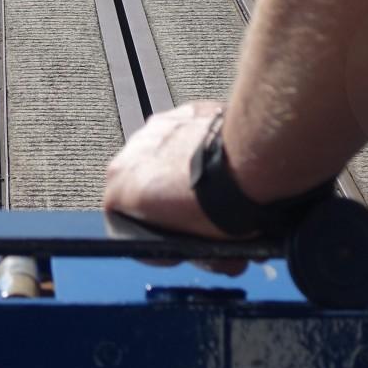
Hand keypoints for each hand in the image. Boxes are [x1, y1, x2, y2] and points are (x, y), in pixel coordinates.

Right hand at [102, 101, 242, 243]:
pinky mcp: (186, 111)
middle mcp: (131, 153)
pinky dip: (203, 149)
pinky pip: (189, 136)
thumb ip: (194, 250)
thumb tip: (214, 256)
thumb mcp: (203, 249)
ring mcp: (158, 128)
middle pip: (148, 188)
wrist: (247, 162)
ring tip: (219, 192)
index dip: (156, 240)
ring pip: (168, 159)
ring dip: (186, 175)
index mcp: (120, 189)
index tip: (180, 247)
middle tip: (205, 220)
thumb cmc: (219, 203)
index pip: (125, 223)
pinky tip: (227, 165)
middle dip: (174, 206)